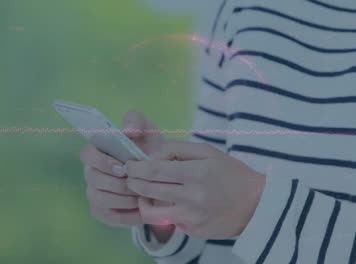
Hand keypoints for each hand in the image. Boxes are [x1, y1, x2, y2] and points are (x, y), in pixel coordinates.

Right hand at [79, 110, 164, 226]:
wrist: (160, 174)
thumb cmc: (149, 148)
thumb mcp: (147, 131)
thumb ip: (136, 122)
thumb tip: (128, 131)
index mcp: (97, 151)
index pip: (87, 154)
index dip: (102, 162)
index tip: (122, 168)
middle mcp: (91, 172)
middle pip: (94, 180)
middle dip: (118, 184)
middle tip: (138, 185)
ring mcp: (95, 192)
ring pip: (100, 199)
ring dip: (123, 199)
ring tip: (142, 197)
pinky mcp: (102, 211)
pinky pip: (109, 217)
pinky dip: (127, 215)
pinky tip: (141, 210)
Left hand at [124, 140, 265, 238]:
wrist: (258, 204)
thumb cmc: (230, 172)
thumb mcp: (207, 152)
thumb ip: (176, 149)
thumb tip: (150, 157)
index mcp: (196, 174)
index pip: (153, 171)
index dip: (135, 168)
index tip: (128, 165)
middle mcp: (193, 198)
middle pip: (147, 190)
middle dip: (132, 182)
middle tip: (130, 176)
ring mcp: (193, 218)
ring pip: (151, 213)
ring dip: (142, 201)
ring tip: (145, 193)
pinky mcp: (194, 232)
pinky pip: (170, 222)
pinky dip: (165, 211)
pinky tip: (172, 203)